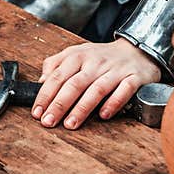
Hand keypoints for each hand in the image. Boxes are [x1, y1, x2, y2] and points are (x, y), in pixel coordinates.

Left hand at [31, 38, 160, 129]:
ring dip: (82, 108)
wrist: (137, 50)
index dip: (45, 95)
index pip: (58, 76)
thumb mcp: (76, 53)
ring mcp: (115, 70)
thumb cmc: (102, 58)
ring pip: (97, 89)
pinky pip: (124, 91)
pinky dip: (113, 103)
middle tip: (49, 121)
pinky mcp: (134, 78)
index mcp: (78, 56)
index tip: (37, 112)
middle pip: (74, 84)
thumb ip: (56, 65)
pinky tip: (103, 115)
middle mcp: (95, 62)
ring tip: (70, 124)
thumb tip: (41, 82)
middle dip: (59, 104)